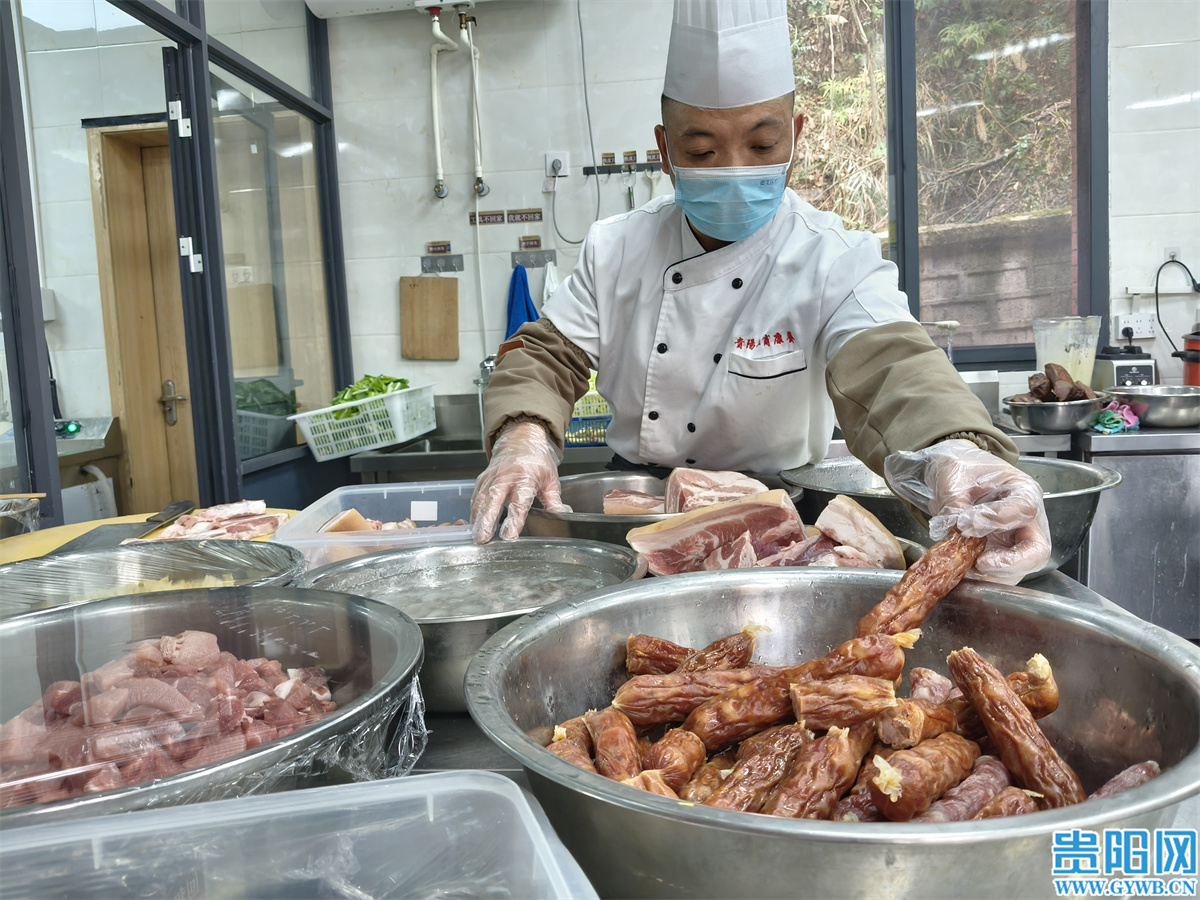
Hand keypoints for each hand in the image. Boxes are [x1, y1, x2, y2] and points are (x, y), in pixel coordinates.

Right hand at [471, 421, 570, 542]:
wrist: (521, 438)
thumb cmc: (536, 460)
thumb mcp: (550, 479)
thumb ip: (553, 500)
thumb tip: (563, 515)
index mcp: (525, 477)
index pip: (519, 502)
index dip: (514, 519)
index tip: (509, 534)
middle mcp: (506, 477)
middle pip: (493, 500)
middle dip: (487, 520)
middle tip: (482, 538)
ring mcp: (492, 477)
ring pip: (481, 499)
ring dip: (477, 518)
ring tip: (476, 536)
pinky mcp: (482, 479)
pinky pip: (476, 497)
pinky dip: (474, 511)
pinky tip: (473, 524)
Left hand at [884, 439, 1050, 584]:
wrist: (954, 477)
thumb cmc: (962, 469)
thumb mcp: (955, 474)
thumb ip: (955, 498)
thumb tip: (957, 525)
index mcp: (1023, 491)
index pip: (1023, 509)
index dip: (997, 520)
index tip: (966, 524)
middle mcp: (1026, 521)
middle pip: (1036, 551)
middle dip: (1011, 562)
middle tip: (981, 563)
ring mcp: (1014, 542)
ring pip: (1017, 570)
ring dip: (991, 575)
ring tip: (964, 568)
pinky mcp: (998, 556)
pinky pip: (996, 575)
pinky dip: (979, 578)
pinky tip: (960, 572)